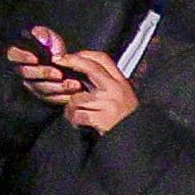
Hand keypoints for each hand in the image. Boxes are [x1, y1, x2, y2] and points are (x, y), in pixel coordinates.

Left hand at [25, 42, 139, 131]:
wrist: (137, 141)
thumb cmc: (126, 119)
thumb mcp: (124, 96)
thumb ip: (109, 83)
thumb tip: (85, 68)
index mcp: (122, 82)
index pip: (103, 59)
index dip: (84, 53)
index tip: (70, 55)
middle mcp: (116, 89)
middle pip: (90, 67)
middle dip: (71, 61)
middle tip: (58, 62)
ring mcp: (109, 103)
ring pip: (77, 97)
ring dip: (70, 106)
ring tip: (72, 112)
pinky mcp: (102, 119)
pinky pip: (77, 114)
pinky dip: (73, 119)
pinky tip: (77, 122)